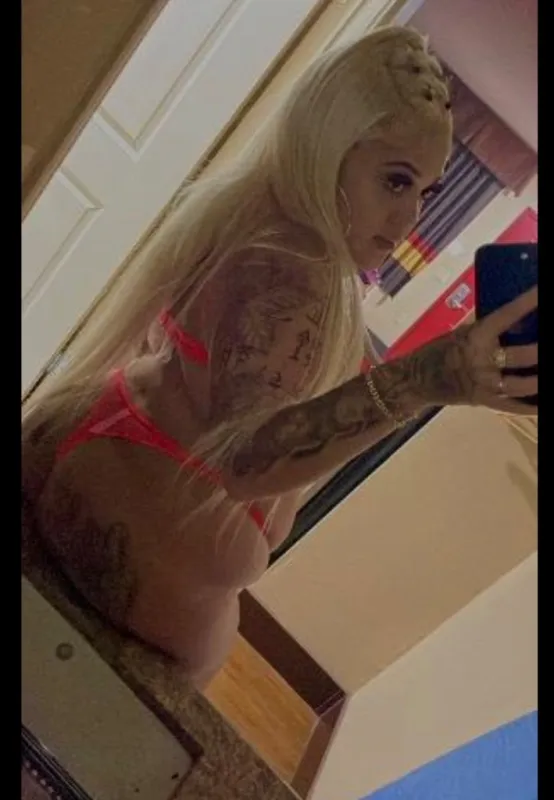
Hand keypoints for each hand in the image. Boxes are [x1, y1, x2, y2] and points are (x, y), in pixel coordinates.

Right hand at [406, 286, 537, 415]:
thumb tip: (518, 320)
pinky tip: (541, 405)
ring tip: (547, 374)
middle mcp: (481, 360)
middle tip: (547, 341)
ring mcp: (483, 384)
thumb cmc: (438, 351)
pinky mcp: (482, 401)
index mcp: (475, 336)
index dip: (527, 303)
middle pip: (522, 356)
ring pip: (521, 385)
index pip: (507, 315)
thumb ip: (486, 330)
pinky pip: (511, 406)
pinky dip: (530, 407)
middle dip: (539, 351)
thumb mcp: (460, 333)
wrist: (414, 380)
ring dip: (538, 381)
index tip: (541, 292)